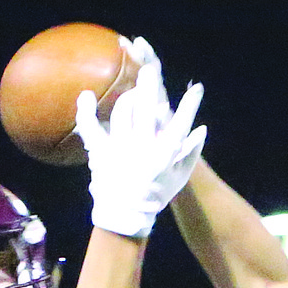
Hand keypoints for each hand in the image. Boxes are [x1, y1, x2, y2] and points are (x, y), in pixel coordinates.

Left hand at [75, 61, 205, 239]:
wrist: (126, 217)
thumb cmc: (155, 197)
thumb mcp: (178, 179)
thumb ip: (191, 154)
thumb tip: (202, 129)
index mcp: (164, 154)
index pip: (183, 123)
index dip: (191, 104)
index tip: (197, 89)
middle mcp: (143, 148)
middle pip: (149, 107)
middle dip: (150, 84)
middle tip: (149, 70)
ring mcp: (121, 149)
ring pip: (124, 111)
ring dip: (128, 97)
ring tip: (132, 92)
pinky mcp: (101, 153)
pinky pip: (91, 127)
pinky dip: (86, 112)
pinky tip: (86, 97)